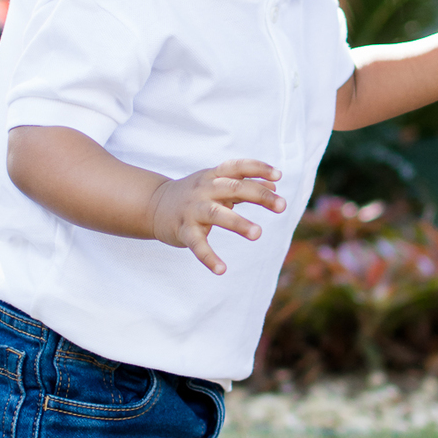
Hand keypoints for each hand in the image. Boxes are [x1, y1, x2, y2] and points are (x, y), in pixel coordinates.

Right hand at [149, 158, 284, 275]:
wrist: (155, 205)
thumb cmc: (196, 194)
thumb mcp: (217, 184)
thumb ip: (244, 186)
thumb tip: (275, 188)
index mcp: (214, 176)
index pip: (238, 167)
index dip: (258, 169)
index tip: (278, 176)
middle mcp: (204, 190)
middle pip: (234, 188)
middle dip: (259, 196)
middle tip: (282, 206)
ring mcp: (193, 210)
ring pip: (217, 214)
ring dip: (238, 223)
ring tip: (258, 234)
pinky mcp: (183, 231)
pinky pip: (197, 245)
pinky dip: (209, 258)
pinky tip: (222, 270)